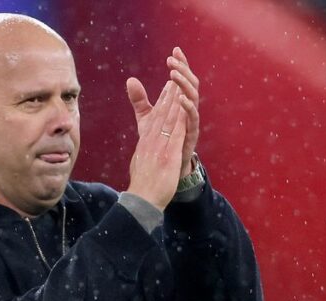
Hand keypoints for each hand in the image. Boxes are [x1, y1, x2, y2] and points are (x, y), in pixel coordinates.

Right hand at [124, 80, 190, 210]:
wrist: (143, 198)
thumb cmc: (142, 183)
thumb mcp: (139, 161)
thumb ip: (143, 148)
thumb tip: (142, 142)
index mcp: (145, 141)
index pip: (154, 116)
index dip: (162, 100)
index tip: (169, 86)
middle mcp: (151, 140)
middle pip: (161, 113)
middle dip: (169, 94)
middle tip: (175, 76)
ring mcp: (159, 147)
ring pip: (168, 120)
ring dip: (174, 101)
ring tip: (180, 85)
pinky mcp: (167, 155)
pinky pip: (175, 134)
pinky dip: (180, 120)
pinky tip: (186, 109)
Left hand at [126, 49, 199, 178]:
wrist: (163, 171)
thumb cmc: (160, 143)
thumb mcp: (147, 119)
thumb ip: (140, 101)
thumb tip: (130, 80)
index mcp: (178, 104)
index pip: (181, 79)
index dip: (181, 64)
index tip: (175, 49)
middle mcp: (187, 110)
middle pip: (191, 84)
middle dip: (183, 70)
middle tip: (172, 60)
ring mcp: (190, 123)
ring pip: (194, 98)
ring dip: (184, 84)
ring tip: (174, 75)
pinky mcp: (190, 136)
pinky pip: (192, 120)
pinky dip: (188, 108)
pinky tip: (181, 98)